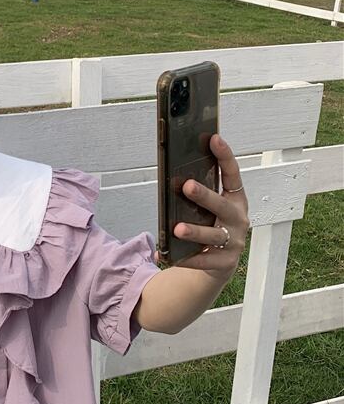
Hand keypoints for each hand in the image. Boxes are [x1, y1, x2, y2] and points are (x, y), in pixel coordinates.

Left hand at [154, 133, 249, 281]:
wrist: (217, 265)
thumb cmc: (209, 228)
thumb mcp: (206, 211)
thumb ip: (197, 197)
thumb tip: (174, 178)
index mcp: (235, 200)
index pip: (232, 175)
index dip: (225, 156)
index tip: (213, 138)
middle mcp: (238, 219)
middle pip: (221, 206)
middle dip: (205, 196)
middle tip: (187, 186)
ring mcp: (234, 242)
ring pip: (213, 235)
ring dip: (195, 231)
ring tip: (177, 228)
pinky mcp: (224, 263)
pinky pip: (202, 261)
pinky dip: (184, 259)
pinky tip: (166, 255)